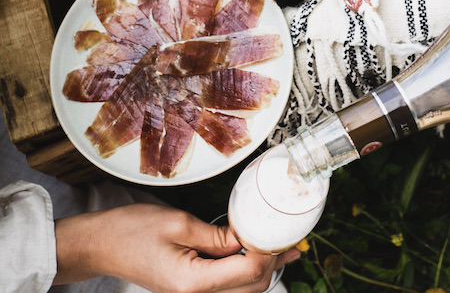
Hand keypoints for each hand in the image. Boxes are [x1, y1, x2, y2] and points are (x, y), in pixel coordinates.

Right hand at [53, 203, 300, 292]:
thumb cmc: (133, 230)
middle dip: (272, 264)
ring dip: (262, 272)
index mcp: (191, 282)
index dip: (268, 252)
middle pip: (249, 288)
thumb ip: (216, 235)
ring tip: (281, 249)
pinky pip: (225, 288)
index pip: (246, 271)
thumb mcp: (178, 223)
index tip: (282, 232)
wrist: (102, 245)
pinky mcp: (188, 289)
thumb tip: (246, 237)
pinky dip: (244, 274)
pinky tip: (251, 254)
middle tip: (289, 239)